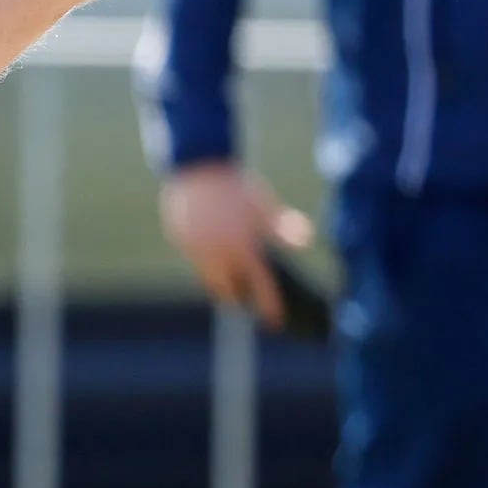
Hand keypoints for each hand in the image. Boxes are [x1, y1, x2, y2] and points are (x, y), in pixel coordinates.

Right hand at [161, 161, 314, 328]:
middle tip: (251, 298)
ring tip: (233, 280)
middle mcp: (217, 254)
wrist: (196, 166)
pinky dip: (207, 263)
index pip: (261, 287)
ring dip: (222, 283)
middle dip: (241, 297)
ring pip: (209, 279)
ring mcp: (195, 249)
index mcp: (242, 247)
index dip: (270, 306)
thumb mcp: (263, 206)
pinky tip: (215, 253)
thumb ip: (283, 227)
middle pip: (229, 291)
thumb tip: (307, 241)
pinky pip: (196, 260)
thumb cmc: (235, 186)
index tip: (275, 321)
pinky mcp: (180, 240)